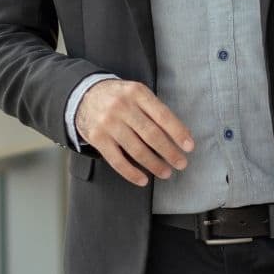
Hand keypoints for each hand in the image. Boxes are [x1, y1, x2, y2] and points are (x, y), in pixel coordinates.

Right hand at [75, 79, 194, 186]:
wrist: (84, 95)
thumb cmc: (118, 97)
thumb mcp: (136, 93)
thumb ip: (154, 109)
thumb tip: (179, 135)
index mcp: (137, 93)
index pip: (163, 115)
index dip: (178, 132)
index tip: (189, 147)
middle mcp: (122, 107)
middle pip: (151, 134)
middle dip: (169, 152)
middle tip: (181, 164)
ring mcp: (108, 123)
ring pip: (136, 149)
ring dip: (154, 164)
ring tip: (166, 173)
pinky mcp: (97, 138)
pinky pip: (117, 160)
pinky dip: (131, 173)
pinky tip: (143, 180)